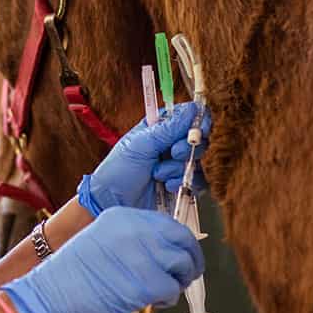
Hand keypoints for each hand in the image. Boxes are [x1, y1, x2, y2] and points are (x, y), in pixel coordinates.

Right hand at [1, 207, 202, 312]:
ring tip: (162, 291)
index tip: (180, 255)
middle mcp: (135, 230)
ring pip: (183, 265)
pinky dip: (168, 299)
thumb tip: (160, 250)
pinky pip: (173, 290)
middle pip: (183, 240)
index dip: (179, 243)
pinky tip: (152, 302)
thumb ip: (129, 240)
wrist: (46, 298)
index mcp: (122, 216)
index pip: (168, 224)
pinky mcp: (146, 284)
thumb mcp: (98, 241)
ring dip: (178, 281)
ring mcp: (142, 255)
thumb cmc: (68, 277)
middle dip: (189, 260)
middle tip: (185, 275)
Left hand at [78, 102, 211, 215]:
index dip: (197, 120)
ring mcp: (175, 164)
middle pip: (197, 138)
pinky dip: (182, 182)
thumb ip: (169, 128)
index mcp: (158, 128)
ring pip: (197, 160)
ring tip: (158, 174)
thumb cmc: (119, 170)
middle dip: (187, 147)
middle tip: (172, 153)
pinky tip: (165, 185)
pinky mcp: (180, 184)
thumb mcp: (142, 144)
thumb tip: (193, 109)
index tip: (200, 129)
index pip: (187, 116)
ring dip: (179, 167)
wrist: (112, 203)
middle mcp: (169, 144)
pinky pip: (196, 180)